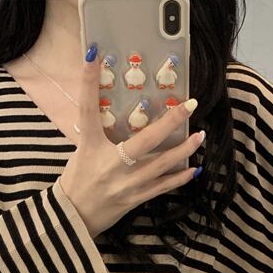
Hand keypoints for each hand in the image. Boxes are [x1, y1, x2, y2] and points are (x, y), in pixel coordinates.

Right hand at [59, 43, 203, 238]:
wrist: (73, 217)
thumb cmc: (77, 180)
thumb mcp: (82, 151)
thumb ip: (98, 132)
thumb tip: (115, 110)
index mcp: (90, 145)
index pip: (87, 109)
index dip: (87, 81)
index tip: (93, 55)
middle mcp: (111, 163)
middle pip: (145, 140)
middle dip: (170, 121)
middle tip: (190, 105)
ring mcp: (126, 183)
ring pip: (162, 164)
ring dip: (184, 149)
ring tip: (200, 136)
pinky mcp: (135, 198)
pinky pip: (162, 186)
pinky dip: (179, 178)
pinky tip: (193, 169)